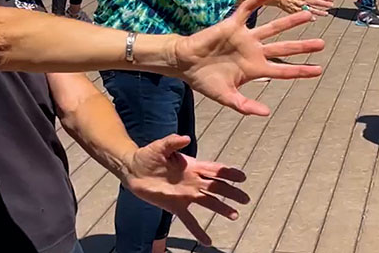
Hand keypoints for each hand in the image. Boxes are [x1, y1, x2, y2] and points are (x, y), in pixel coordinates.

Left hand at [123, 134, 249, 245]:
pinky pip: (189, 220)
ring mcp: (186, 195)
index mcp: (192, 165)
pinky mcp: (176, 206)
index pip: (214, 170)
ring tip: (234, 215)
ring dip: (221, 209)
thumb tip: (185, 138)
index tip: (242, 177)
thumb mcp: (161, 146)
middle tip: (245, 199)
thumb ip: (173, 142)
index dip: (228, 173)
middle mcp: (193, 181)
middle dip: (231, 192)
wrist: (133, 169)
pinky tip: (207, 241)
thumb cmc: (148, 155)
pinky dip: (198, 231)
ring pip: (208, 202)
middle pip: (216, 187)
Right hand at [172, 0, 325, 115]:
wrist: (185, 64)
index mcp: (255, 69)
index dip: (301, 70)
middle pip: (284, 48)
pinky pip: (248, 10)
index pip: (283, 70)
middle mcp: (254, 52)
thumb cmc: (204, 81)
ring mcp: (244, 37)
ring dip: (290, 22)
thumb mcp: (226, 98)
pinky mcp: (232, 25)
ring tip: (308, 15)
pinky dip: (259, 1)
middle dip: (303, 46)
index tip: (319, 70)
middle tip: (322, 44)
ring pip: (272, 27)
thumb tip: (266, 113)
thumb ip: (245, 106)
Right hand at [271, 0, 333, 16]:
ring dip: (319, 12)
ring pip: (312, 9)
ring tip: (326, 13)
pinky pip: (304, 14)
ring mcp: (299, 6)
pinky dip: (309, 17)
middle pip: (316, 3)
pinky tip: (314, 19)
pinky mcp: (294, 11)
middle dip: (325, 5)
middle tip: (331, 6)